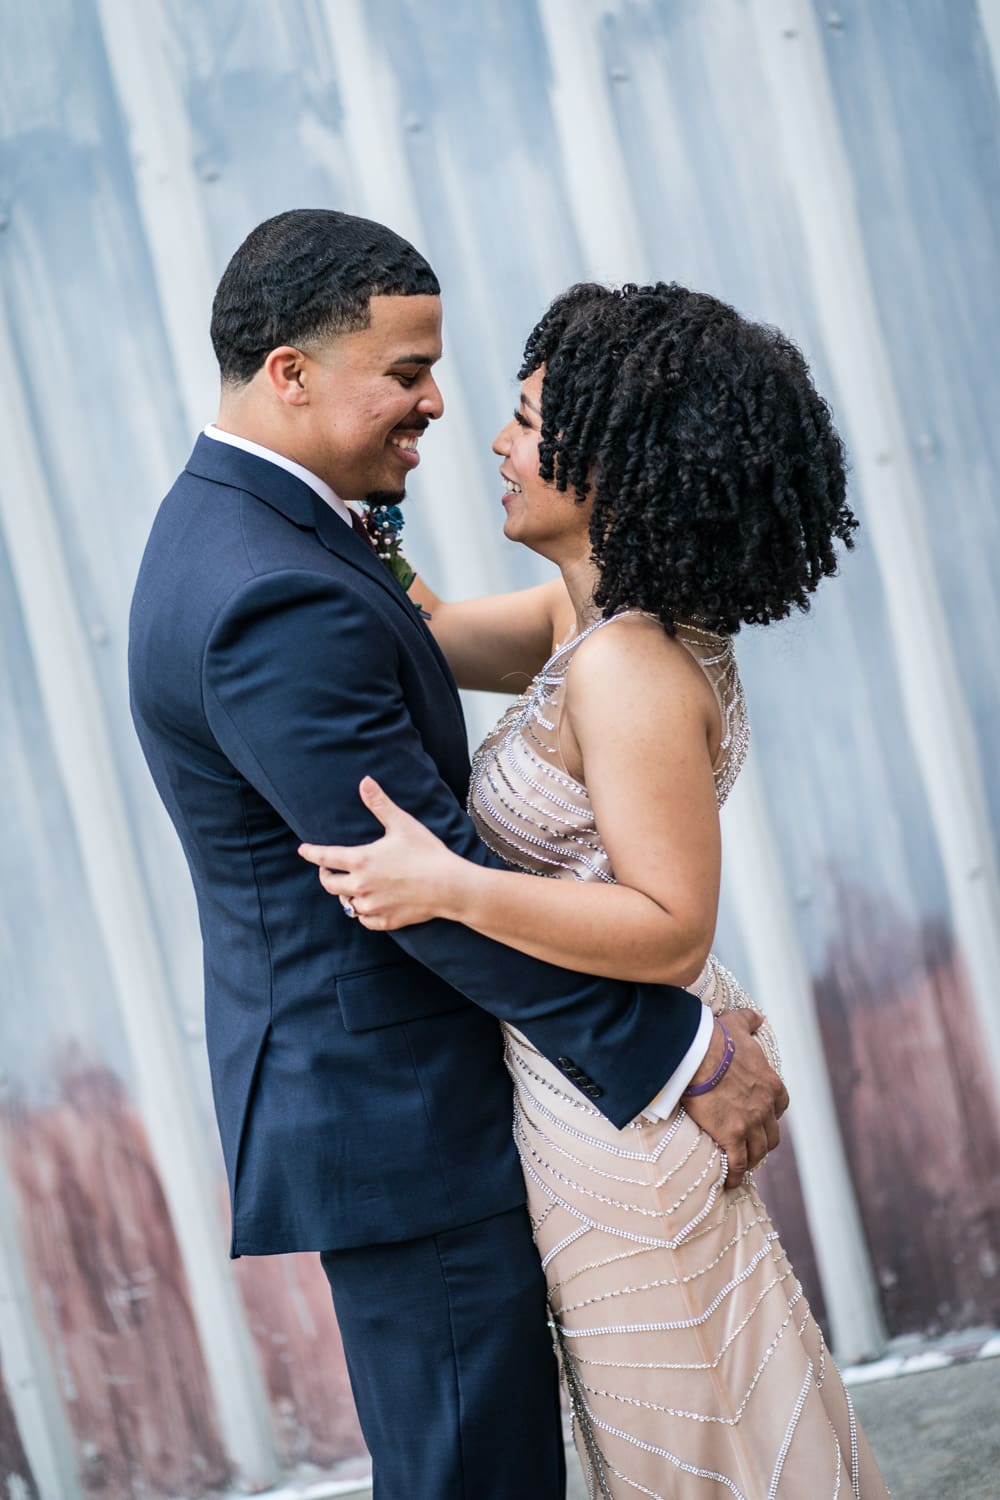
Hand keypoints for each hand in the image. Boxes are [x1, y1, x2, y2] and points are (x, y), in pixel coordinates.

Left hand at [298, 776, 465, 929]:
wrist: (449, 886)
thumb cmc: (426, 853)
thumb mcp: (401, 824)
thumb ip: (379, 803)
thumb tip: (364, 781)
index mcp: (360, 861)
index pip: (325, 858)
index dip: (311, 853)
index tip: (303, 850)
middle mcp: (360, 886)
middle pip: (329, 884)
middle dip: (325, 875)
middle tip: (328, 870)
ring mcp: (372, 905)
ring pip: (346, 904)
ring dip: (344, 895)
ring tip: (350, 887)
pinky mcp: (385, 920)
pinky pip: (363, 920)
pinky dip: (362, 912)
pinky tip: (367, 905)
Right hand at [683, 1010, 788, 1186]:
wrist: (696, 1054)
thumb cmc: (715, 1038)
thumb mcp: (737, 1025)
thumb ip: (751, 1021)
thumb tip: (760, 1016)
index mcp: (771, 1083)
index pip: (780, 1106)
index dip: (771, 1114)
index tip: (761, 1118)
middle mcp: (765, 1107)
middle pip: (772, 1134)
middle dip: (763, 1142)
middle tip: (750, 1146)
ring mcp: (750, 1123)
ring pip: (758, 1151)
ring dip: (752, 1160)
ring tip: (740, 1165)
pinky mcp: (731, 1135)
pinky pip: (738, 1163)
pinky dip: (736, 1174)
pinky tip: (729, 1181)